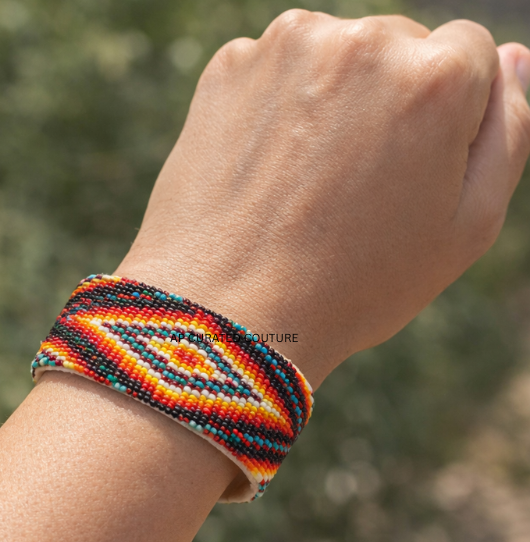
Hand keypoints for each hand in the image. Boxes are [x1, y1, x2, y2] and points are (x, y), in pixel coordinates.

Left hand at [117, 11, 529, 385]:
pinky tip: (268, 169)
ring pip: (336, 55)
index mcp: (435, 79)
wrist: (230, 310)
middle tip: (355, 184)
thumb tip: (516, 59)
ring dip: (334, 100)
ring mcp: (285, 50)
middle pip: (400, 48)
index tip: (412, 166)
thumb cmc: (354, 285)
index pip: (470, 53)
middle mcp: (361, 42)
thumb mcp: (464, 230)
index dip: (449, 114)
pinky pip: (275, 72)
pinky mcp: (228, 69)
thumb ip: (508, 134)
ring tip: (309, 182)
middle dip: (390, 100)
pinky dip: (279, 107)